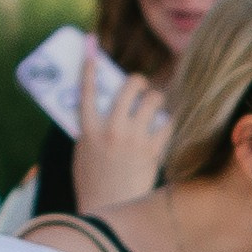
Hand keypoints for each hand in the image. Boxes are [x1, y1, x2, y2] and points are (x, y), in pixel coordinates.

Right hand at [73, 55, 170, 210]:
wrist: (108, 206)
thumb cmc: (93, 178)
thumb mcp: (84, 149)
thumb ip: (92, 125)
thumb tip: (105, 101)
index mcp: (88, 128)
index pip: (87, 89)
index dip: (89, 64)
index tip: (91, 44)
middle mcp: (112, 130)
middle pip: (130, 87)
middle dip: (138, 81)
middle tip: (140, 85)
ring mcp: (134, 140)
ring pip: (154, 101)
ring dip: (156, 99)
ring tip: (154, 106)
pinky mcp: (152, 151)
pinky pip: (168, 123)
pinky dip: (168, 120)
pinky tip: (166, 122)